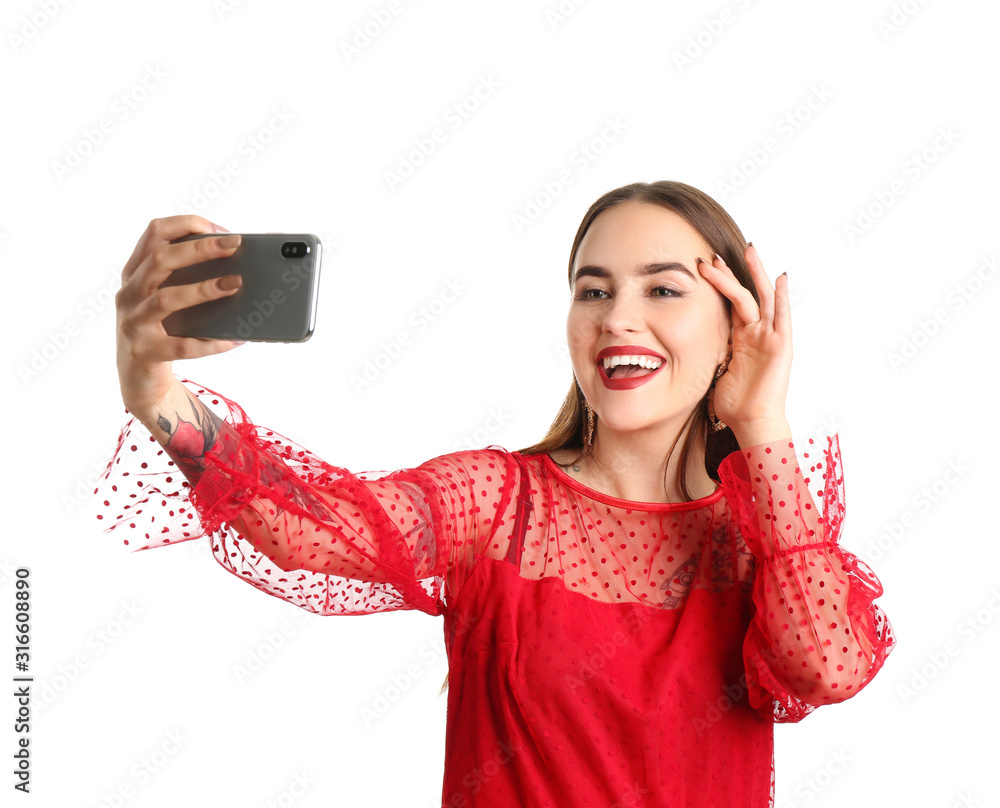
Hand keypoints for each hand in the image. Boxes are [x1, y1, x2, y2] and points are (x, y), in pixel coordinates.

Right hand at [115, 215, 243, 416]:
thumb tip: (238, 268)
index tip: (218, 229)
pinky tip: (235, 339)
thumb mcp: (167, 299)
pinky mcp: (145, 353)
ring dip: (204, 290)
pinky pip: (182, 346)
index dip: (186, 225)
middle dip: (200, 249)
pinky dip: (211, 342)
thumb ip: (187, 279)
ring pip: (166, 299)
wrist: (139, 380)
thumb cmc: (162, 330)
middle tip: (234, 245)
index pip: (154, 233)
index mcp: (135, 273)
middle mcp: (129, 294)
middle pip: (160, 260)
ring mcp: (133, 324)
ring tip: (236, 284)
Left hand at [697, 244, 790, 436]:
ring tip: (749, 250)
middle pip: (745, 295)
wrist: (752, 421)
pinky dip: (782, 297)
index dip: (719, 287)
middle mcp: (757, 334)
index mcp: (741, 340)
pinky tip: (780, 278)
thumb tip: (681, 348)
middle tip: (715, 254)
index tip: (704, 268)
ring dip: (754, 274)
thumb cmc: (734, 404)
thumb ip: (708, 354)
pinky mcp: (781, 345)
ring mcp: (770, 338)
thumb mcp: (714, 370)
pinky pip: (782, 316)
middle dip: (730, 274)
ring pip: (762, 298)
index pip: (730, 305)